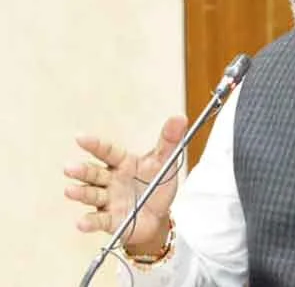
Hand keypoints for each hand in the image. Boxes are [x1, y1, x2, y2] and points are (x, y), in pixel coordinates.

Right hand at [64, 115, 186, 249]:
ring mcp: (108, 200)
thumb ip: (170, 140)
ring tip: (70, 191)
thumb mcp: (166, 161)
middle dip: (82, 171)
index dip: (94, 145)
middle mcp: (111, 180)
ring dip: (81, 193)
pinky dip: (90, 222)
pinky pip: (99, 220)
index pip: (107, 151)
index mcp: (123, 163)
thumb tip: (179, 117)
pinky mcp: (111, 220)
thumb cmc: (157, 184)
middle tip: (69, 168)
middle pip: (94, 174)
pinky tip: (81, 223)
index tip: (80, 138)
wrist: (160, 216)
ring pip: (92, 195)